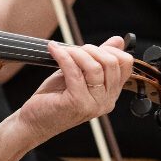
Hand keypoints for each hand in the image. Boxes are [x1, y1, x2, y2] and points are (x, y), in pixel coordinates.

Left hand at [15, 36, 132, 143]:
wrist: (34, 120)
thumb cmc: (54, 97)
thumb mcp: (79, 74)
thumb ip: (97, 59)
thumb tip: (117, 40)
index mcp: (111, 93)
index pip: (126, 65)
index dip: (110, 49)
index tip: (90, 47)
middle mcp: (107, 100)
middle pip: (111, 63)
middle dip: (91, 49)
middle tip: (73, 49)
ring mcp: (94, 103)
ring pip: (94, 67)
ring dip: (76, 52)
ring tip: (62, 50)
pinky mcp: (77, 103)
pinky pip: (74, 72)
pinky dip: (63, 56)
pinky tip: (53, 50)